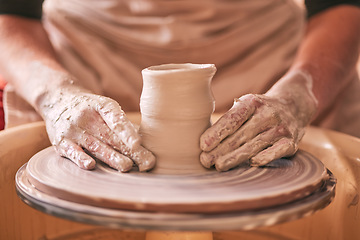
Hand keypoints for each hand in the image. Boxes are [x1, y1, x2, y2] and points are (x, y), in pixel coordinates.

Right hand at [39, 86, 154, 171]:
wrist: (57, 100)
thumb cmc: (90, 109)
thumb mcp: (105, 107)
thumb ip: (122, 124)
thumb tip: (145, 143)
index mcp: (102, 106)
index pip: (116, 118)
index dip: (127, 131)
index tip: (138, 143)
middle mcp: (87, 117)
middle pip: (111, 136)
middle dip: (130, 151)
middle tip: (146, 163)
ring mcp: (73, 129)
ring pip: (95, 146)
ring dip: (112, 158)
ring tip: (126, 167)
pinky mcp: (61, 142)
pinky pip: (71, 151)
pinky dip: (80, 158)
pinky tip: (90, 165)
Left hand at [200, 70, 316, 170]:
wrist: (294, 105)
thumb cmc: (260, 110)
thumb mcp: (246, 105)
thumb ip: (231, 118)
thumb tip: (206, 139)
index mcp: (252, 102)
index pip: (232, 119)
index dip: (216, 133)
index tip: (203, 145)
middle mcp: (268, 113)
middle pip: (240, 135)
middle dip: (220, 150)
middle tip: (204, 161)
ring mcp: (281, 128)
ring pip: (254, 145)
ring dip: (234, 157)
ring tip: (218, 166)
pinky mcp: (291, 142)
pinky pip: (277, 151)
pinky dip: (265, 157)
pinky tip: (251, 163)